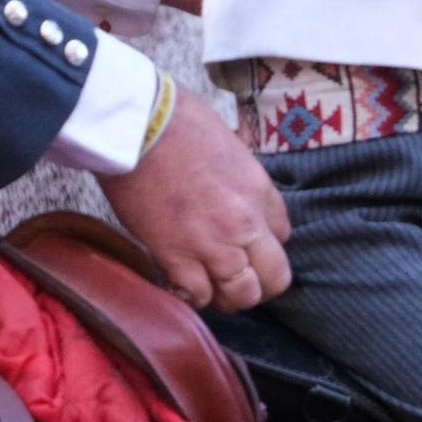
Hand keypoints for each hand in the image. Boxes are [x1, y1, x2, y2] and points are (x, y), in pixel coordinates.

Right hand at [98, 87, 290, 311]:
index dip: (264, 244)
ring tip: (209, 285)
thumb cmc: (178, 123)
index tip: (247, 243)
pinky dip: (190, 296)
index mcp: (259, 191)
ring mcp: (212, 246)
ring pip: (240, 296)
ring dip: (227, 294)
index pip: (283, 235)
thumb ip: (240, 180)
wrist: (138, 128)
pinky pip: (196, 297)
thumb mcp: (230, 146)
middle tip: (236, 277)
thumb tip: (233, 199)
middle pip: (274, 278)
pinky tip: (180, 283)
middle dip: (259, 282)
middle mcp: (245, 224)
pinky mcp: (175, 258)